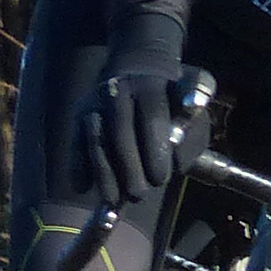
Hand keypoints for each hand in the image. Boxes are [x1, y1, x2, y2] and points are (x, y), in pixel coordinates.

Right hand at [73, 21, 207, 206]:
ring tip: (112, 200)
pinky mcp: (80, 113)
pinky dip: (78, 165)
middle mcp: (121, 88)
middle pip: (121, 131)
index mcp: (152, 86)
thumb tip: (177, 162)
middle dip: (129, 167)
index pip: (153, 117)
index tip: (163, 178)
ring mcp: (97, 100)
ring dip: (103, 172)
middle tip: (139, 194)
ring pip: (96, 138)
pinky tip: (82, 187)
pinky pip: (76, 142)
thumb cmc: (174, 100)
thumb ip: (192, 131)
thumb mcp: (195, 106)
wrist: (140, 71)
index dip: (156, 148)